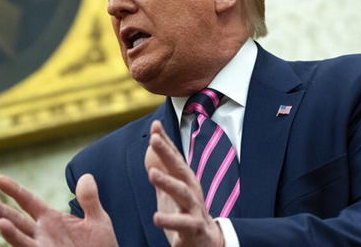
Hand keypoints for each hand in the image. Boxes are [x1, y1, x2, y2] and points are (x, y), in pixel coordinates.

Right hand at [0, 174, 117, 246]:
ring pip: (20, 239)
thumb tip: (86, 176)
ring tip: (0, 222)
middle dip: (0, 211)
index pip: (27, 201)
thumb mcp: (98, 219)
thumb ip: (89, 199)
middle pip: (16, 219)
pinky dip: (21, 243)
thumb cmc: (100, 246)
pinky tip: (14, 236)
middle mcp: (42, 233)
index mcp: (50, 219)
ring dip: (10, 232)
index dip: (13, 190)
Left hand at [144, 120, 224, 246]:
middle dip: (167, 153)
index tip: (155, 125)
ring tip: (152, 174)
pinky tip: (156, 217)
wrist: (207, 242)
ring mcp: (194, 208)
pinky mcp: (193, 227)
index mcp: (185, 180)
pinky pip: (182, 223)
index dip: (165, 141)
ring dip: (168, 182)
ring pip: (182, 193)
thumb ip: (163, 169)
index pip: (174, 157)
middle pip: (179, 168)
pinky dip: (170, 220)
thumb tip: (153, 146)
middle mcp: (191, 190)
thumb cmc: (188, 213)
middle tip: (154, 139)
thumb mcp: (173, 189)